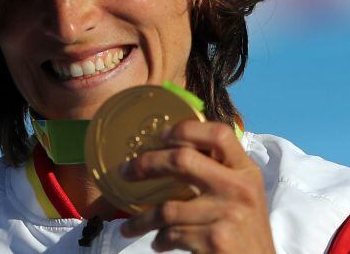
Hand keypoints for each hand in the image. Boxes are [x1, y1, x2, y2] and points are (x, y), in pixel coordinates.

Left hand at [119, 121, 274, 252]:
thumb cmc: (245, 232)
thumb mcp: (243, 194)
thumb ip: (218, 171)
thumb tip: (170, 149)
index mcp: (246, 171)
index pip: (219, 134)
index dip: (186, 129)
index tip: (161, 134)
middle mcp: (239, 188)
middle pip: (181, 160)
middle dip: (146, 164)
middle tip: (126, 171)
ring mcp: (228, 214)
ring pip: (167, 207)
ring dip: (142, 219)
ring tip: (130, 225)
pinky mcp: (216, 240)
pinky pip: (172, 234)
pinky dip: (160, 240)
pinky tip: (158, 243)